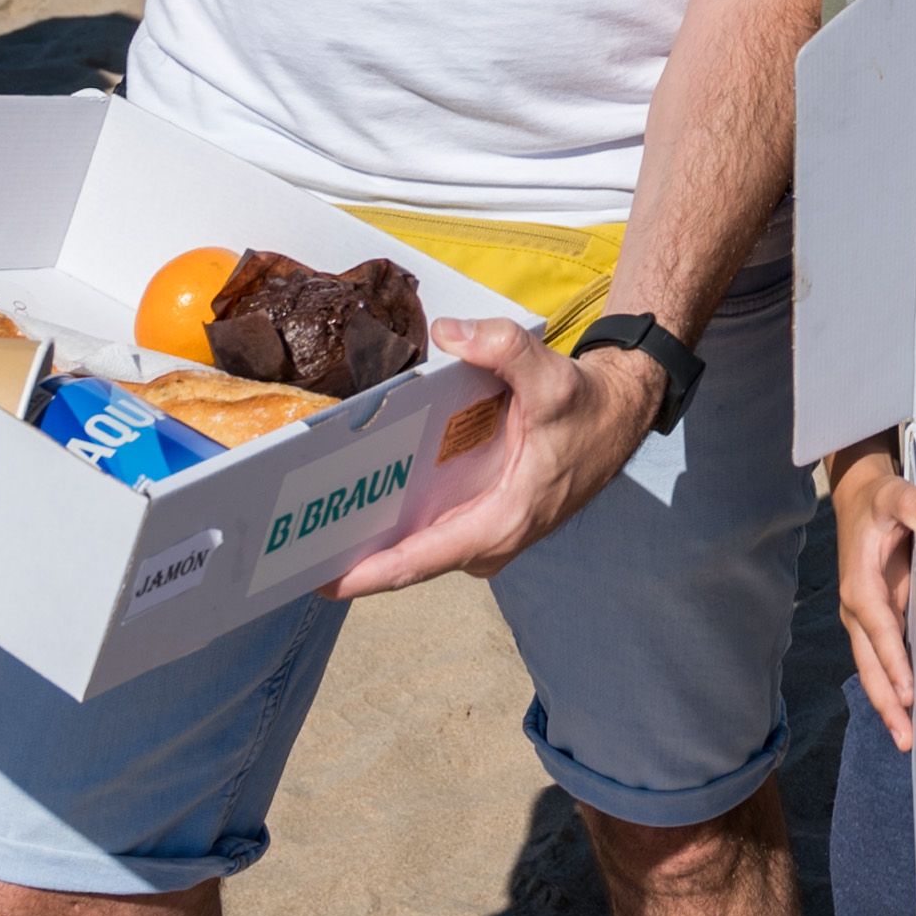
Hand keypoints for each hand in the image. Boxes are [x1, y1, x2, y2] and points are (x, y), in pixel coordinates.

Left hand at [323, 315, 665, 599]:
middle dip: (356, 558)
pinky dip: (400, 523)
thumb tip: (449, 334)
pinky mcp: (487, 520)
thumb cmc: (586, 406)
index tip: (321, 582)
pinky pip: (433, 532)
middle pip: (411, 562)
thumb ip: (502, 348)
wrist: (619, 413)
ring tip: (316, 525)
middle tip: (296, 546)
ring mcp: (489, 535)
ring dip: (375, 540)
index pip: (421, 561)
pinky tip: (364, 500)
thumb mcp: (550, 376)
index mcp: (502, 521)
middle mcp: (491, 540)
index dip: (368, 574)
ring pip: (420, 549)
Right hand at [826, 441, 915, 751]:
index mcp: (860, 585)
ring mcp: (866, 617)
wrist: (859, 499)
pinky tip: (907, 710)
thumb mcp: (897, 494)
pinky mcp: (877, 618)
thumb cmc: (879, 500)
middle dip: (886, 702)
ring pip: (874, 668)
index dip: (893, 662)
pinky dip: (893, 685)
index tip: (907, 693)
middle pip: (870, 664)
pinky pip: (884, 658)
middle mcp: (858, 608)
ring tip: (906, 738)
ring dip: (888, 703)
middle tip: (906, 738)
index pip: (880, 630)